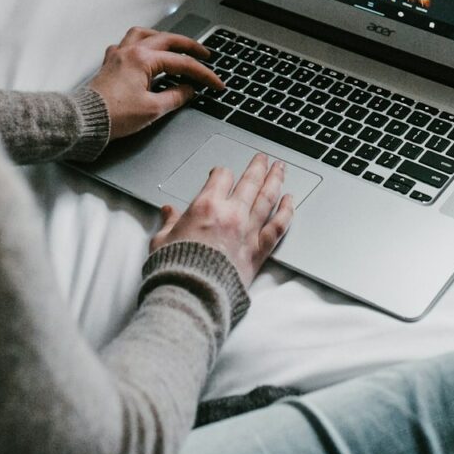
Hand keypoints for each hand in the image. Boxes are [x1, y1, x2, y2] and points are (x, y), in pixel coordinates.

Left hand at [86, 27, 223, 139]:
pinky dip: (140, 43)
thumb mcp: (153, 109)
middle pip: (167, 40)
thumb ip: (175, 96)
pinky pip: (127, 43)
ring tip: (174, 44)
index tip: (214, 83)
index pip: (182, 63)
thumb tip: (188, 91)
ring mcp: (118, 55)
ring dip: (163, 37)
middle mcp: (131, 51)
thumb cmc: (113, 115)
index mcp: (143, 59)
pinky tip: (144, 51)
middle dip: (189, 46)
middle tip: (204, 53)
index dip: (203, 73)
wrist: (85, 121)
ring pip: (145, 34)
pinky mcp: (110, 63)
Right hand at [150, 153, 295, 286]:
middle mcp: (231, 214)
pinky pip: (278, 225)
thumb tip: (167, 212)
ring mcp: (248, 231)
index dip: (221, 172)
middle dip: (257, 167)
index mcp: (206, 206)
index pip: (221, 177)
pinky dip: (286, 211)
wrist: (193, 295)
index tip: (221, 173)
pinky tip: (290, 200)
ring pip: (267, 197)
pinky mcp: (259, 250)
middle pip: (249, 181)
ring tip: (280, 168)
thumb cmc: (176, 269)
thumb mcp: (162, 240)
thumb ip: (169, 223)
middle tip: (263, 158)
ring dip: (275, 180)